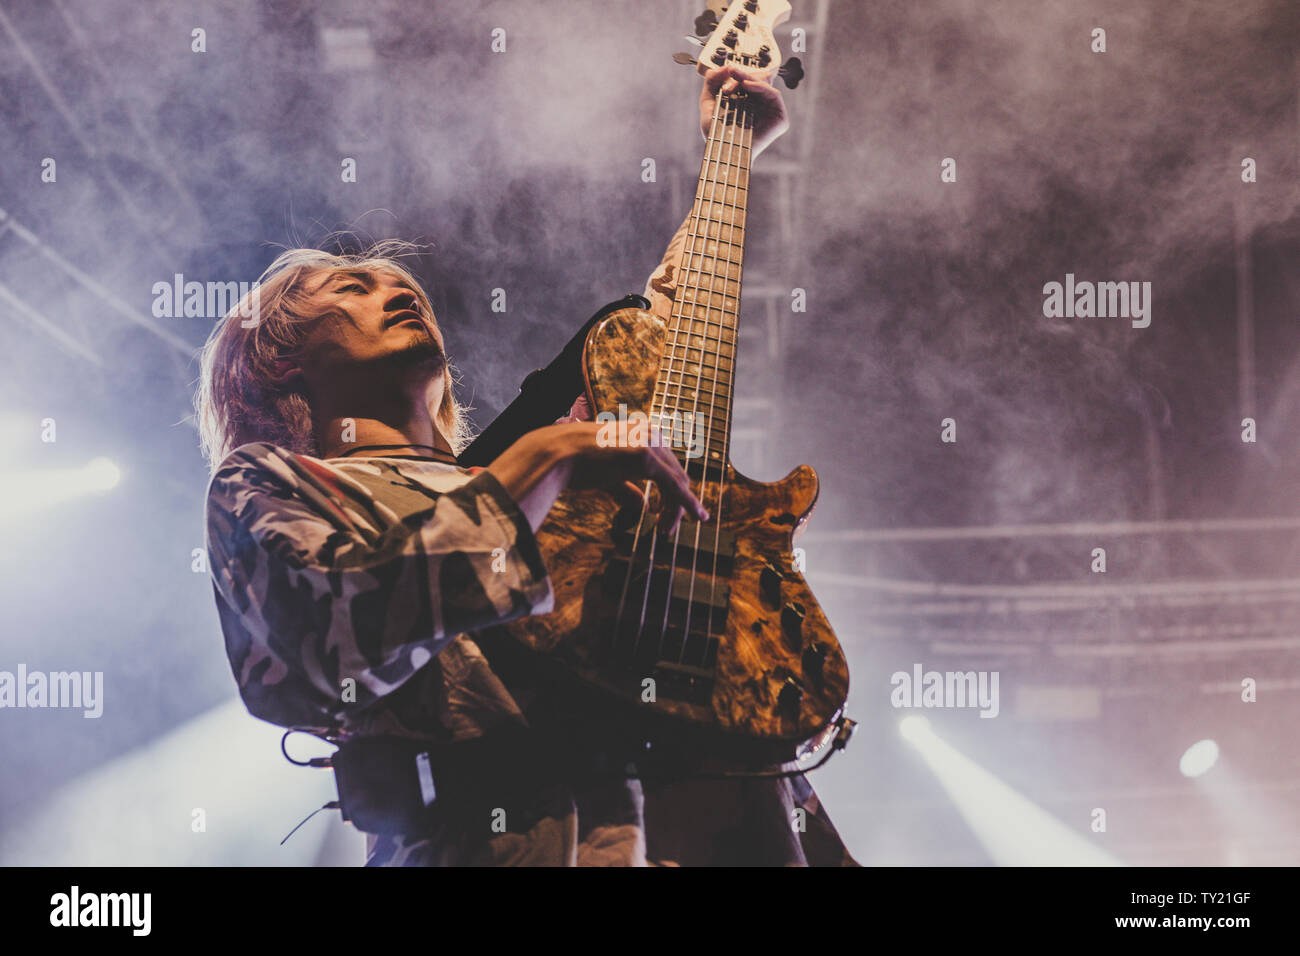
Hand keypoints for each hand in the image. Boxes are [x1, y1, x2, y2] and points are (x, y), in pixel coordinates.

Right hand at [568, 421, 708, 535]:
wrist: (557, 455)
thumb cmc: (575, 464)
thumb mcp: (607, 477)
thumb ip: (626, 488)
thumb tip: (642, 505)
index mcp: (641, 432)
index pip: (667, 467)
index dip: (670, 494)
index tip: (665, 517)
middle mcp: (650, 433)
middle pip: (676, 475)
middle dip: (676, 504)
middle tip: (666, 530)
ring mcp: (649, 443)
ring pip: (678, 483)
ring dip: (678, 509)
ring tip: (667, 531)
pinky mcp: (646, 458)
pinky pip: (675, 487)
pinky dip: (688, 504)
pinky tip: (697, 518)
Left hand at [699, 64, 789, 157]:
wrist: (722, 152)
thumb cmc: (716, 134)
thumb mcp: (708, 103)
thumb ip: (712, 82)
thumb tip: (725, 66)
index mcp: (747, 101)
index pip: (747, 78)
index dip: (737, 73)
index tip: (725, 72)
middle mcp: (760, 105)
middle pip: (757, 78)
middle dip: (742, 74)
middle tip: (731, 73)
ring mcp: (771, 111)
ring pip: (766, 83)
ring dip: (749, 78)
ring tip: (737, 80)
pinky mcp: (779, 118)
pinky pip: (774, 95)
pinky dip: (761, 87)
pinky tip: (747, 84)